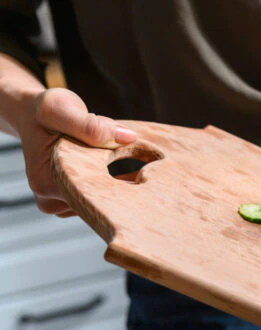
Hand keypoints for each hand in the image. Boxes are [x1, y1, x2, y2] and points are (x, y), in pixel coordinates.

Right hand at [16, 88, 135, 216]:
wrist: (34, 116)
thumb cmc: (46, 110)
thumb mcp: (62, 108)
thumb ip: (91, 125)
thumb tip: (129, 138)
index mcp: (46, 181)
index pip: (92, 194)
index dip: (120, 186)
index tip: (142, 177)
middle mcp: (49, 199)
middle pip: (97, 204)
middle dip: (121, 189)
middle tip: (142, 175)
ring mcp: (58, 204)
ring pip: (98, 204)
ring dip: (116, 188)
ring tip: (122, 167)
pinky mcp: (68, 201)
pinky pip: (96, 202)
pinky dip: (111, 190)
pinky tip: (120, 175)